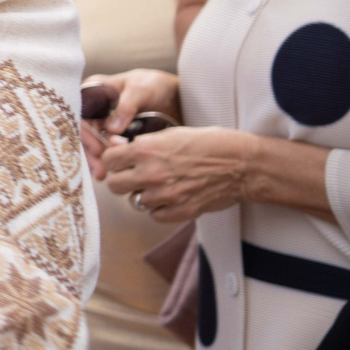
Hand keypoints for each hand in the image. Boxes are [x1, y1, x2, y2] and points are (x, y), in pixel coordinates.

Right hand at [78, 70, 182, 176]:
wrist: (174, 96)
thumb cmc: (155, 86)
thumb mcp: (141, 90)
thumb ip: (126, 106)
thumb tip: (111, 129)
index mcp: (94, 91)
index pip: (81, 113)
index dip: (85, 133)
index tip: (96, 149)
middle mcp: (94, 107)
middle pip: (83, 131)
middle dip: (89, 152)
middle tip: (100, 169)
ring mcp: (102, 122)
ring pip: (91, 142)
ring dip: (95, 159)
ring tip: (103, 175)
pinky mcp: (112, 134)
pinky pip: (103, 148)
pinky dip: (105, 160)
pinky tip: (107, 172)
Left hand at [101, 125, 248, 221]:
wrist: (241, 164)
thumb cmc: (208, 144)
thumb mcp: (170, 134)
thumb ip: (141, 143)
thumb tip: (117, 147)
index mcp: (145, 150)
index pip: (108, 161)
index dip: (115, 161)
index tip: (122, 161)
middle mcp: (151, 174)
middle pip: (115, 185)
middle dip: (123, 179)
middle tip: (136, 175)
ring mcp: (165, 195)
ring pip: (135, 201)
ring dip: (144, 194)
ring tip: (160, 185)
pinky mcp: (180, 212)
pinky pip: (154, 215)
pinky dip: (160, 208)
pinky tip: (171, 197)